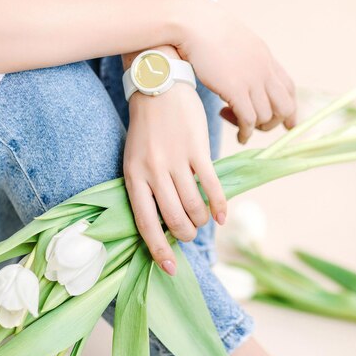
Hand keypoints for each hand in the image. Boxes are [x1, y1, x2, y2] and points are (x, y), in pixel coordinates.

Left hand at [124, 83, 226, 274]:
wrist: (158, 87)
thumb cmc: (146, 131)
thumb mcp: (134, 161)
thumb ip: (146, 190)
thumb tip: (162, 225)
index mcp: (133, 178)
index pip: (145, 223)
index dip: (157, 249)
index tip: (169, 268)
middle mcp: (153, 172)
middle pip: (173, 219)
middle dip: (184, 235)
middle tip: (189, 234)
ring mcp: (176, 161)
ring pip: (193, 207)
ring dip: (201, 221)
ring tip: (202, 221)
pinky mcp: (197, 150)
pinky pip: (211, 187)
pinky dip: (219, 206)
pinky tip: (221, 217)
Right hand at [176, 0, 296, 143]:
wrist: (194, 24)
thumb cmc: (206, 32)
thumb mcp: (237, 45)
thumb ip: (246, 61)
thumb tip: (244, 74)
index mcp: (265, 59)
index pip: (289, 88)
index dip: (290, 109)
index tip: (288, 124)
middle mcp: (264, 70)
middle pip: (285, 106)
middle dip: (275, 123)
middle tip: (258, 127)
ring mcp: (251, 80)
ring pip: (266, 116)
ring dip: (254, 127)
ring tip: (237, 125)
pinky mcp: (235, 90)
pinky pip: (248, 120)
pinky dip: (246, 132)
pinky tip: (240, 137)